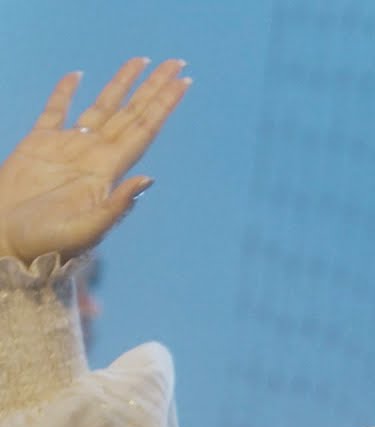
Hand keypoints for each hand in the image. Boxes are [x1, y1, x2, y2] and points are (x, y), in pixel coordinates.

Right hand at [0, 58, 190, 262]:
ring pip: (101, 107)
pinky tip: (77, 75)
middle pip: (131, 113)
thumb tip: (149, 179)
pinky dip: (64, 92)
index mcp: (108, 171)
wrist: (6, 244)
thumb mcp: (88, 230)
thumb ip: (118, 205)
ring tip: (141, 61)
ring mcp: (67, 147)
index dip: (164, 105)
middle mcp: (94, 154)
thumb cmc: (47, 244)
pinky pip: (54, 111)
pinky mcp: (37, 145)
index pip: (144, 129)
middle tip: (176, 62)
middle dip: (154, 88)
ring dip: (121, 84)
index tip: (184, 82)